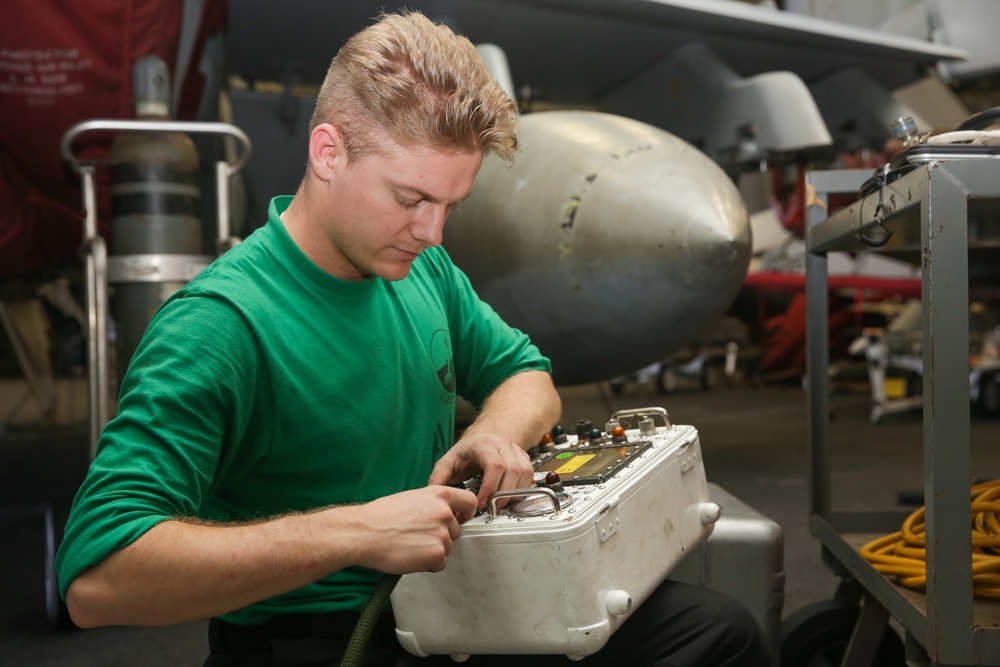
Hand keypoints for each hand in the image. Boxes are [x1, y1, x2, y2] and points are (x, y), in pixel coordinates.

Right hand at [351, 486, 476, 573]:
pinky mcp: (437, 554)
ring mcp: (442, 534)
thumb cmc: (381, 516)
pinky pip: (440, 563)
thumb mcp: (412, 498)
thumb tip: (440, 514)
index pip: (469, 501)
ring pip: (447, 547)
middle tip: (419, 537)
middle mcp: (445, 513)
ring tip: (410, 545)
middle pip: (455, 530)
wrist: (365, 533)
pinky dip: (428, 564)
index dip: (465, 513)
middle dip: (441, 536)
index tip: (460, 518)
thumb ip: (431, 505)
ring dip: (432, 550)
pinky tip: (411, 556)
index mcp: (439, 495)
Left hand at [428, 433, 533, 507]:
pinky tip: (510, 497)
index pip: (494, 465)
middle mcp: (502, 444)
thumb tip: (435, 495)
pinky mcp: (523, 457)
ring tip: (501, 505)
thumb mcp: (448, 462)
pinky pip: (529, 475)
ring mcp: (515, 450)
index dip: (490, 487)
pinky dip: (522, 489)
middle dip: (503, 494)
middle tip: (493, 508)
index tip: (482, 503)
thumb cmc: (466, 453)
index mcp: (483, 445)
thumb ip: (439, 478)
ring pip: (524, 473)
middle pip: (512, 470)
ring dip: (514, 493)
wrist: (481, 440)